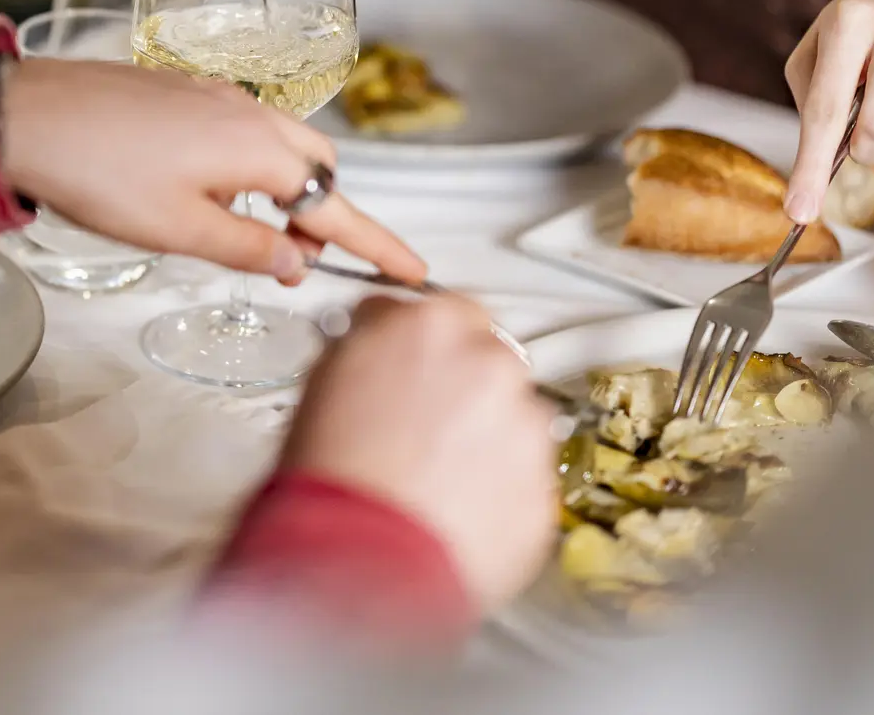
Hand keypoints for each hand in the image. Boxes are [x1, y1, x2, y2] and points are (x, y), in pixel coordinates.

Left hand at [0, 58, 424, 285]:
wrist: (27, 115)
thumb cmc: (100, 175)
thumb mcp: (181, 231)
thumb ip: (249, 249)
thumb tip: (296, 262)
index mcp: (261, 150)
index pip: (338, 208)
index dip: (378, 245)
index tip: (415, 273)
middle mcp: (251, 112)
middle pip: (317, 166)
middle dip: (326, 213)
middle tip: (310, 260)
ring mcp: (216, 95)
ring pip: (280, 146)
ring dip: (285, 191)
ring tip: (255, 236)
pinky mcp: (183, 91)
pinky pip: (243, 131)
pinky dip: (250, 168)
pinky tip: (210, 195)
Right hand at [279, 293, 557, 608]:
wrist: (359, 561)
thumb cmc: (330, 477)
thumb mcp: (328, 377)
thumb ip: (371, 343)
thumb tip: (380, 340)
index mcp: (435, 325)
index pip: (452, 311)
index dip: (431, 347)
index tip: (422, 369)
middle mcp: (492, 365)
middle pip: (492, 362)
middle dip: (465, 391)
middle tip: (426, 430)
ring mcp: (527, 427)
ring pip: (516, 420)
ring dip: (488, 440)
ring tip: (438, 481)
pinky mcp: (545, 486)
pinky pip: (527, 477)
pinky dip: (501, 489)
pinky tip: (456, 511)